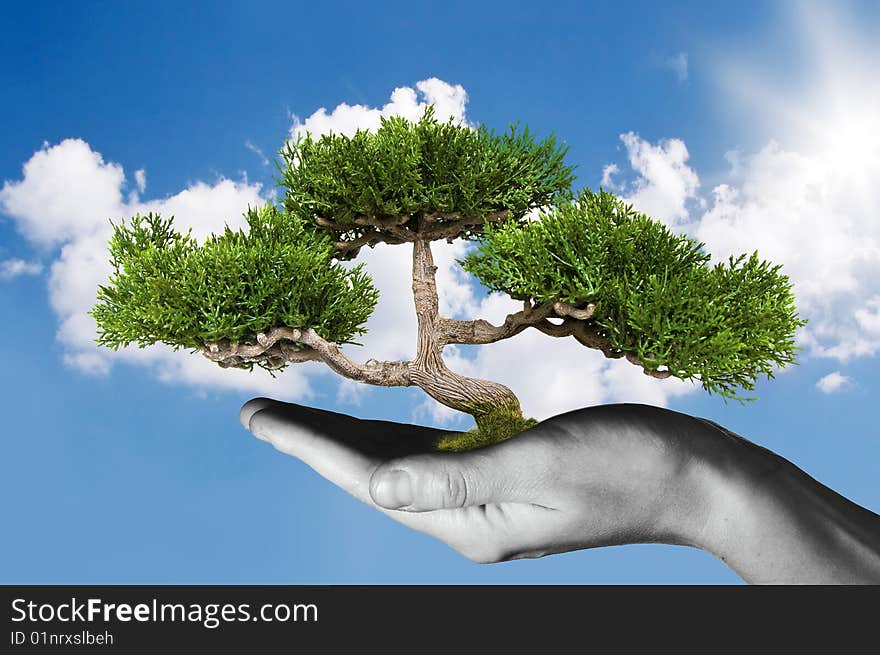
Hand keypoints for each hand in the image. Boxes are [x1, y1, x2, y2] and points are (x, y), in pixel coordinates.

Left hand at [239, 399, 711, 562]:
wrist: (691, 478)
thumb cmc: (628, 463)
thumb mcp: (540, 463)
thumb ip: (454, 478)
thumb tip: (371, 492)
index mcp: (468, 522)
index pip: (366, 479)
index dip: (307, 445)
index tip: (255, 416)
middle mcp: (466, 521)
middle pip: (370, 476)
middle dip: (312, 443)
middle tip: (258, 411)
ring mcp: (485, 505)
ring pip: (396, 468)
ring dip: (347, 441)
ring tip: (300, 419)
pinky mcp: (504, 484)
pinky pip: (432, 460)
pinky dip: (395, 439)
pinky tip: (378, 424)